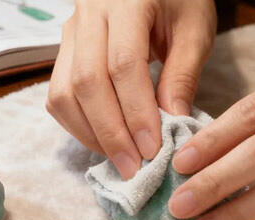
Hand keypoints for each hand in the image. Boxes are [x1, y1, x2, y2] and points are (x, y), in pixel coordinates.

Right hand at [47, 0, 216, 178]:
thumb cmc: (181, 1)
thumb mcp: (195, 30)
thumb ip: (183, 74)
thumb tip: (171, 124)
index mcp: (126, 1)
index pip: (123, 65)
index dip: (136, 112)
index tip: (152, 149)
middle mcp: (88, 13)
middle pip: (87, 82)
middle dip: (111, 133)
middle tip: (134, 167)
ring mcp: (70, 31)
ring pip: (64, 91)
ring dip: (91, 133)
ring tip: (121, 160)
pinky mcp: (64, 50)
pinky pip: (59, 94)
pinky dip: (78, 124)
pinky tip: (106, 141)